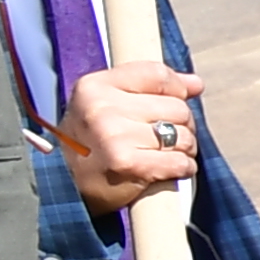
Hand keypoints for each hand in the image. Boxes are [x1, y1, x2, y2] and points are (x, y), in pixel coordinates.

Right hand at [53, 60, 202, 209]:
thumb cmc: (90, 143)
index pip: (157, 74)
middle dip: (182, 125)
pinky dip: (182, 168)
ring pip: (184, 136)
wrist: (63, 185)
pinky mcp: (128, 164)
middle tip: (163, 138)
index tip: (176, 100)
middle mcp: (102, 107)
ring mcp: (114, 136)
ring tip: (161, 154)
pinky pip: (180, 162)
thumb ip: (149, 88)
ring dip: (183, 149)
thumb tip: (195, 84)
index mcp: (95, 86)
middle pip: (178, 107)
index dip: (177, 89)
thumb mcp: (105, 105)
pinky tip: (166, 170)